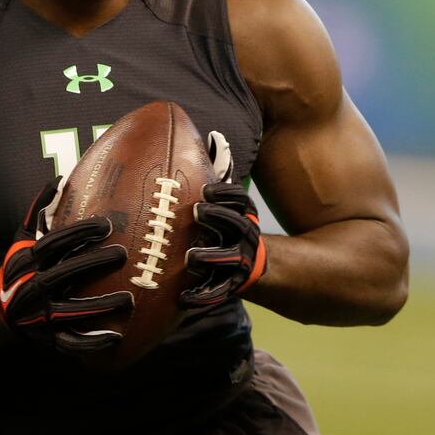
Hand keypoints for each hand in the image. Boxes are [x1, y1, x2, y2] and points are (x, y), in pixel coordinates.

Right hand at [0, 179, 131, 352]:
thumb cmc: (20, 267)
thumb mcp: (22, 238)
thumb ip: (39, 210)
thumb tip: (60, 179)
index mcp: (29, 260)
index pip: (55, 244)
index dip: (79, 233)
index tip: (106, 225)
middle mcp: (33, 286)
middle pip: (64, 274)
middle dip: (93, 264)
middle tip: (123, 255)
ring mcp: (40, 314)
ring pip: (70, 311)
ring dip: (99, 306)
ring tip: (128, 299)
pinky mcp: (48, 338)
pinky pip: (70, 343)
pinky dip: (92, 342)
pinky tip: (116, 337)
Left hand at [180, 180, 266, 308]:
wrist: (250, 267)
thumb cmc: (224, 227)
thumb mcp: (227, 204)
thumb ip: (219, 177)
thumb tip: (212, 136)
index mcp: (242, 214)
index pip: (239, 201)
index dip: (224, 194)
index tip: (205, 190)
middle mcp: (243, 236)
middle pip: (235, 225)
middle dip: (218, 217)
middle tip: (197, 211)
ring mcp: (238, 261)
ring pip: (227, 259)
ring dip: (210, 256)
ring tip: (191, 256)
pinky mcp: (229, 285)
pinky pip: (217, 292)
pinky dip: (201, 296)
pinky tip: (183, 297)